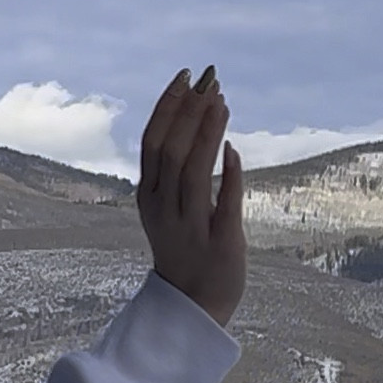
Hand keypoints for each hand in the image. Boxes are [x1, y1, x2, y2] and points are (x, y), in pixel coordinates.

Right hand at [136, 66, 245, 326]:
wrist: (193, 306)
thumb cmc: (183, 248)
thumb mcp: (166, 206)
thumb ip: (175, 168)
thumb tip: (198, 116)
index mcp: (148, 197)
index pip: (152, 142)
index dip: (168, 106)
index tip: (186, 76)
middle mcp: (164, 210)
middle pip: (172, 150)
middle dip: (190, 110)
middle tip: (210, 80)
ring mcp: (190, 227)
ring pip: (194, 171)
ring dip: (208, 132)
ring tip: (222, 102)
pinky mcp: (220, 244)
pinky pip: (225, 203)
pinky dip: (230, 174)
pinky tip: (234, 148)